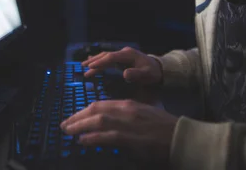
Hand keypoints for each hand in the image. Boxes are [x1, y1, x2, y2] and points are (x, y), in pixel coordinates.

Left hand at [60, 99, 177, 162]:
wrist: (180, 136)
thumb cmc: (164, 128)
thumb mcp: (144, 115)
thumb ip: (128, 117)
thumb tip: (112, 124)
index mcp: (129, 104)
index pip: (101, 104)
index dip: (84, 111)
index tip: (74, 117)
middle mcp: (126, 110)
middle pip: (95, 110)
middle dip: (77, 117)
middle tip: (65, 124)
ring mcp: (128, 123)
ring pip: (98, 120)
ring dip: (80, 126)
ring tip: (69, 132)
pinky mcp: (130, 137)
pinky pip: (106, 136)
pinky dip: (92, 137)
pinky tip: (83, 140)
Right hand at [82, 46, 162, 84]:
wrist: (159, 69)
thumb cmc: (152, 72)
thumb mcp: (146, 74)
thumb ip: (136, 74)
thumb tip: (125, 74)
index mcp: (128, 55)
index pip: (111, 57)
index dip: (101, 62)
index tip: (90, 67)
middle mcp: (123, 52)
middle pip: (106, 55)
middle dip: (94, 60)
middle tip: (82, 67)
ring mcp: (122, 55)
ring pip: (106, 56)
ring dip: (95, 61)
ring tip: (84, 67)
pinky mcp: (122, 59)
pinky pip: (108, 59)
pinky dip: (100, 61)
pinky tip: (92, 63)